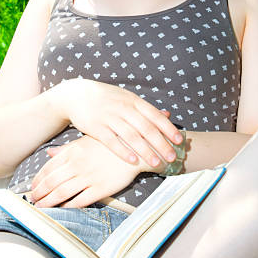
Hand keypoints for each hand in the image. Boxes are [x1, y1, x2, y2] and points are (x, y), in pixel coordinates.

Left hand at [30, 136, 159, 207]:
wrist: (135, 150)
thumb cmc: (109, 144)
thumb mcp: (86, 140)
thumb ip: (66, 149)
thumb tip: (49, 153)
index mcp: (73, 151)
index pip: (49, 168)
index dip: (38, 180)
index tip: (32, 187)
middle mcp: (78, 164)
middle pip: (51, 183)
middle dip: (39, 193)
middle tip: (32, 200)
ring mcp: (89, 177)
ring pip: (62, 193)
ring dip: (48, 203)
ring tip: (41, 208)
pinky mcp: (100, 189)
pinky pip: (79, 201)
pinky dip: (68, 207)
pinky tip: (62, 209)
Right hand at [54, 79, 182, 167]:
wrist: (78, 94)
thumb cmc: (107, 98)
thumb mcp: (127, 98)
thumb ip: (145, 108)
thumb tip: (167, 115)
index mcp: (133, 100)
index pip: (154, 115)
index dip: (168, 128)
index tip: (179, 140)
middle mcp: (123, 108)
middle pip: (146, 127)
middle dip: (161, 143)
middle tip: (172, 157)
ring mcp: (109, 117)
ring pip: (131, 136)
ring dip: (146, 150)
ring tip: (156, 162)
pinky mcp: (96, 127)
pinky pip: (112, 141)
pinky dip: (123, 151)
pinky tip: (133, 161)